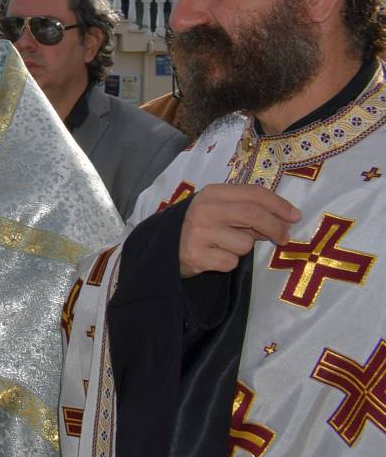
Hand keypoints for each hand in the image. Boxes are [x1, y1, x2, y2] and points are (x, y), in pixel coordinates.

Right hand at [178, 184, 299, 277]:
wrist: (162, 247)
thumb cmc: (198, 225)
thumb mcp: (218, 210)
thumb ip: (246, 211)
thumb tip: (283, 221)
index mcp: (212, 193)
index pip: (253, 193)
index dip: (278, 204)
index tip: (294, 216)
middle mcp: (205, 210)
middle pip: (253, 214)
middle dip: (275, 227)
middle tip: (283, 238)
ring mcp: (199, 233)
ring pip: (244, 244)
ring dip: (243, 249)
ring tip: (226, 246)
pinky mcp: (197, 256)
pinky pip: (231, 262)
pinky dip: (229, 263)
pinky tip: (214, 257)